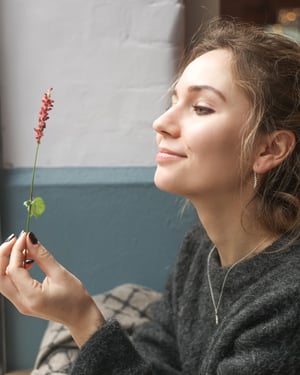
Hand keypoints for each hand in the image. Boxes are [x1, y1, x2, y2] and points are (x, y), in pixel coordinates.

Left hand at [0, 232, 104, 346]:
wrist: (80, 317)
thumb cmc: (75, 298)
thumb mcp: (60, 273)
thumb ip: (42, 256)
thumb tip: (30, 239)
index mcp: (32, 297)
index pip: (13, 270)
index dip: (16, 250)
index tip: (24, 236)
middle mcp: (22, 303)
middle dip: (4, 255)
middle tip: (16, 240)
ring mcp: (20, 304)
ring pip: (2, 280)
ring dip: (8, 262)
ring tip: (22, 248)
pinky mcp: (23, 302)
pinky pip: (10, 284)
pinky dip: (13, 269)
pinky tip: (26, 261)